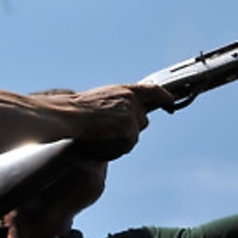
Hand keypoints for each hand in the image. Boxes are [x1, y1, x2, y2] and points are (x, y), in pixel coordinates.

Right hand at [55, 84, 174, 159]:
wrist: (67, 115)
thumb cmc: (77, 110)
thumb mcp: (102, 99)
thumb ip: (119, 103)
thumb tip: (129, 115)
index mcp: (124, 90)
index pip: (153, 90)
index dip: (165, 98)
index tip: (171, 104)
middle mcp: (131, 99)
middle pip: (143, 120)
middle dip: (131, 129)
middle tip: (111, 132)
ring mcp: (130, 113)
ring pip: (135, 135)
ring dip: (122, 140)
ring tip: (101, 135)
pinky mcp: (127, 127)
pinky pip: (128, 145)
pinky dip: (115, 148)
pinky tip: (101, 142)